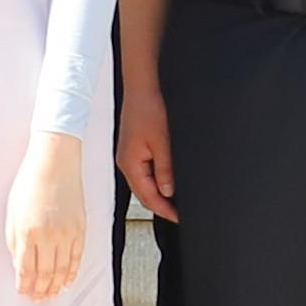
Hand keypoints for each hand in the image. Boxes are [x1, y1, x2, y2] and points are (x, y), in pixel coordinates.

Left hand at [6, 130, 94, 300]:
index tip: (23, 293)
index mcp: (28, 232)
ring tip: (51, 295)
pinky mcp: (81, 228)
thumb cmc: (30, 184)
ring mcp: (67, 233)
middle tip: (37, 299)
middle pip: (45, 274)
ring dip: (55, 286)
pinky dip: (71, 273)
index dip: (25, 285)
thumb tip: (19, 265)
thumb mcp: (12, 213)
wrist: (54, 163)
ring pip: (62, 270)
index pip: (26, 269)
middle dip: (40, 290)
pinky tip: (66, 281)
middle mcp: (49, 236)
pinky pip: (77, 258)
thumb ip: (15, 242)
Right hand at [118, 98, 177, 223]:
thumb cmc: (149, 109)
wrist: (143, 88)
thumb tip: (169, 191)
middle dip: (161, 205)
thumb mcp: (162, 143)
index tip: (178, 217)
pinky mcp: (134, 149)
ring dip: (158, 193)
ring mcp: (129, 156)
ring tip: (176, 201)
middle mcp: (126, 162)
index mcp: (130, 164)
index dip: (164, 210)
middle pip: (143, 193)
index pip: (147, 197)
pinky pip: (144, 172)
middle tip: (179, 213)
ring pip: (143, 184)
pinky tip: (167, 181)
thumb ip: (165, 170)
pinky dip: (155, 180)